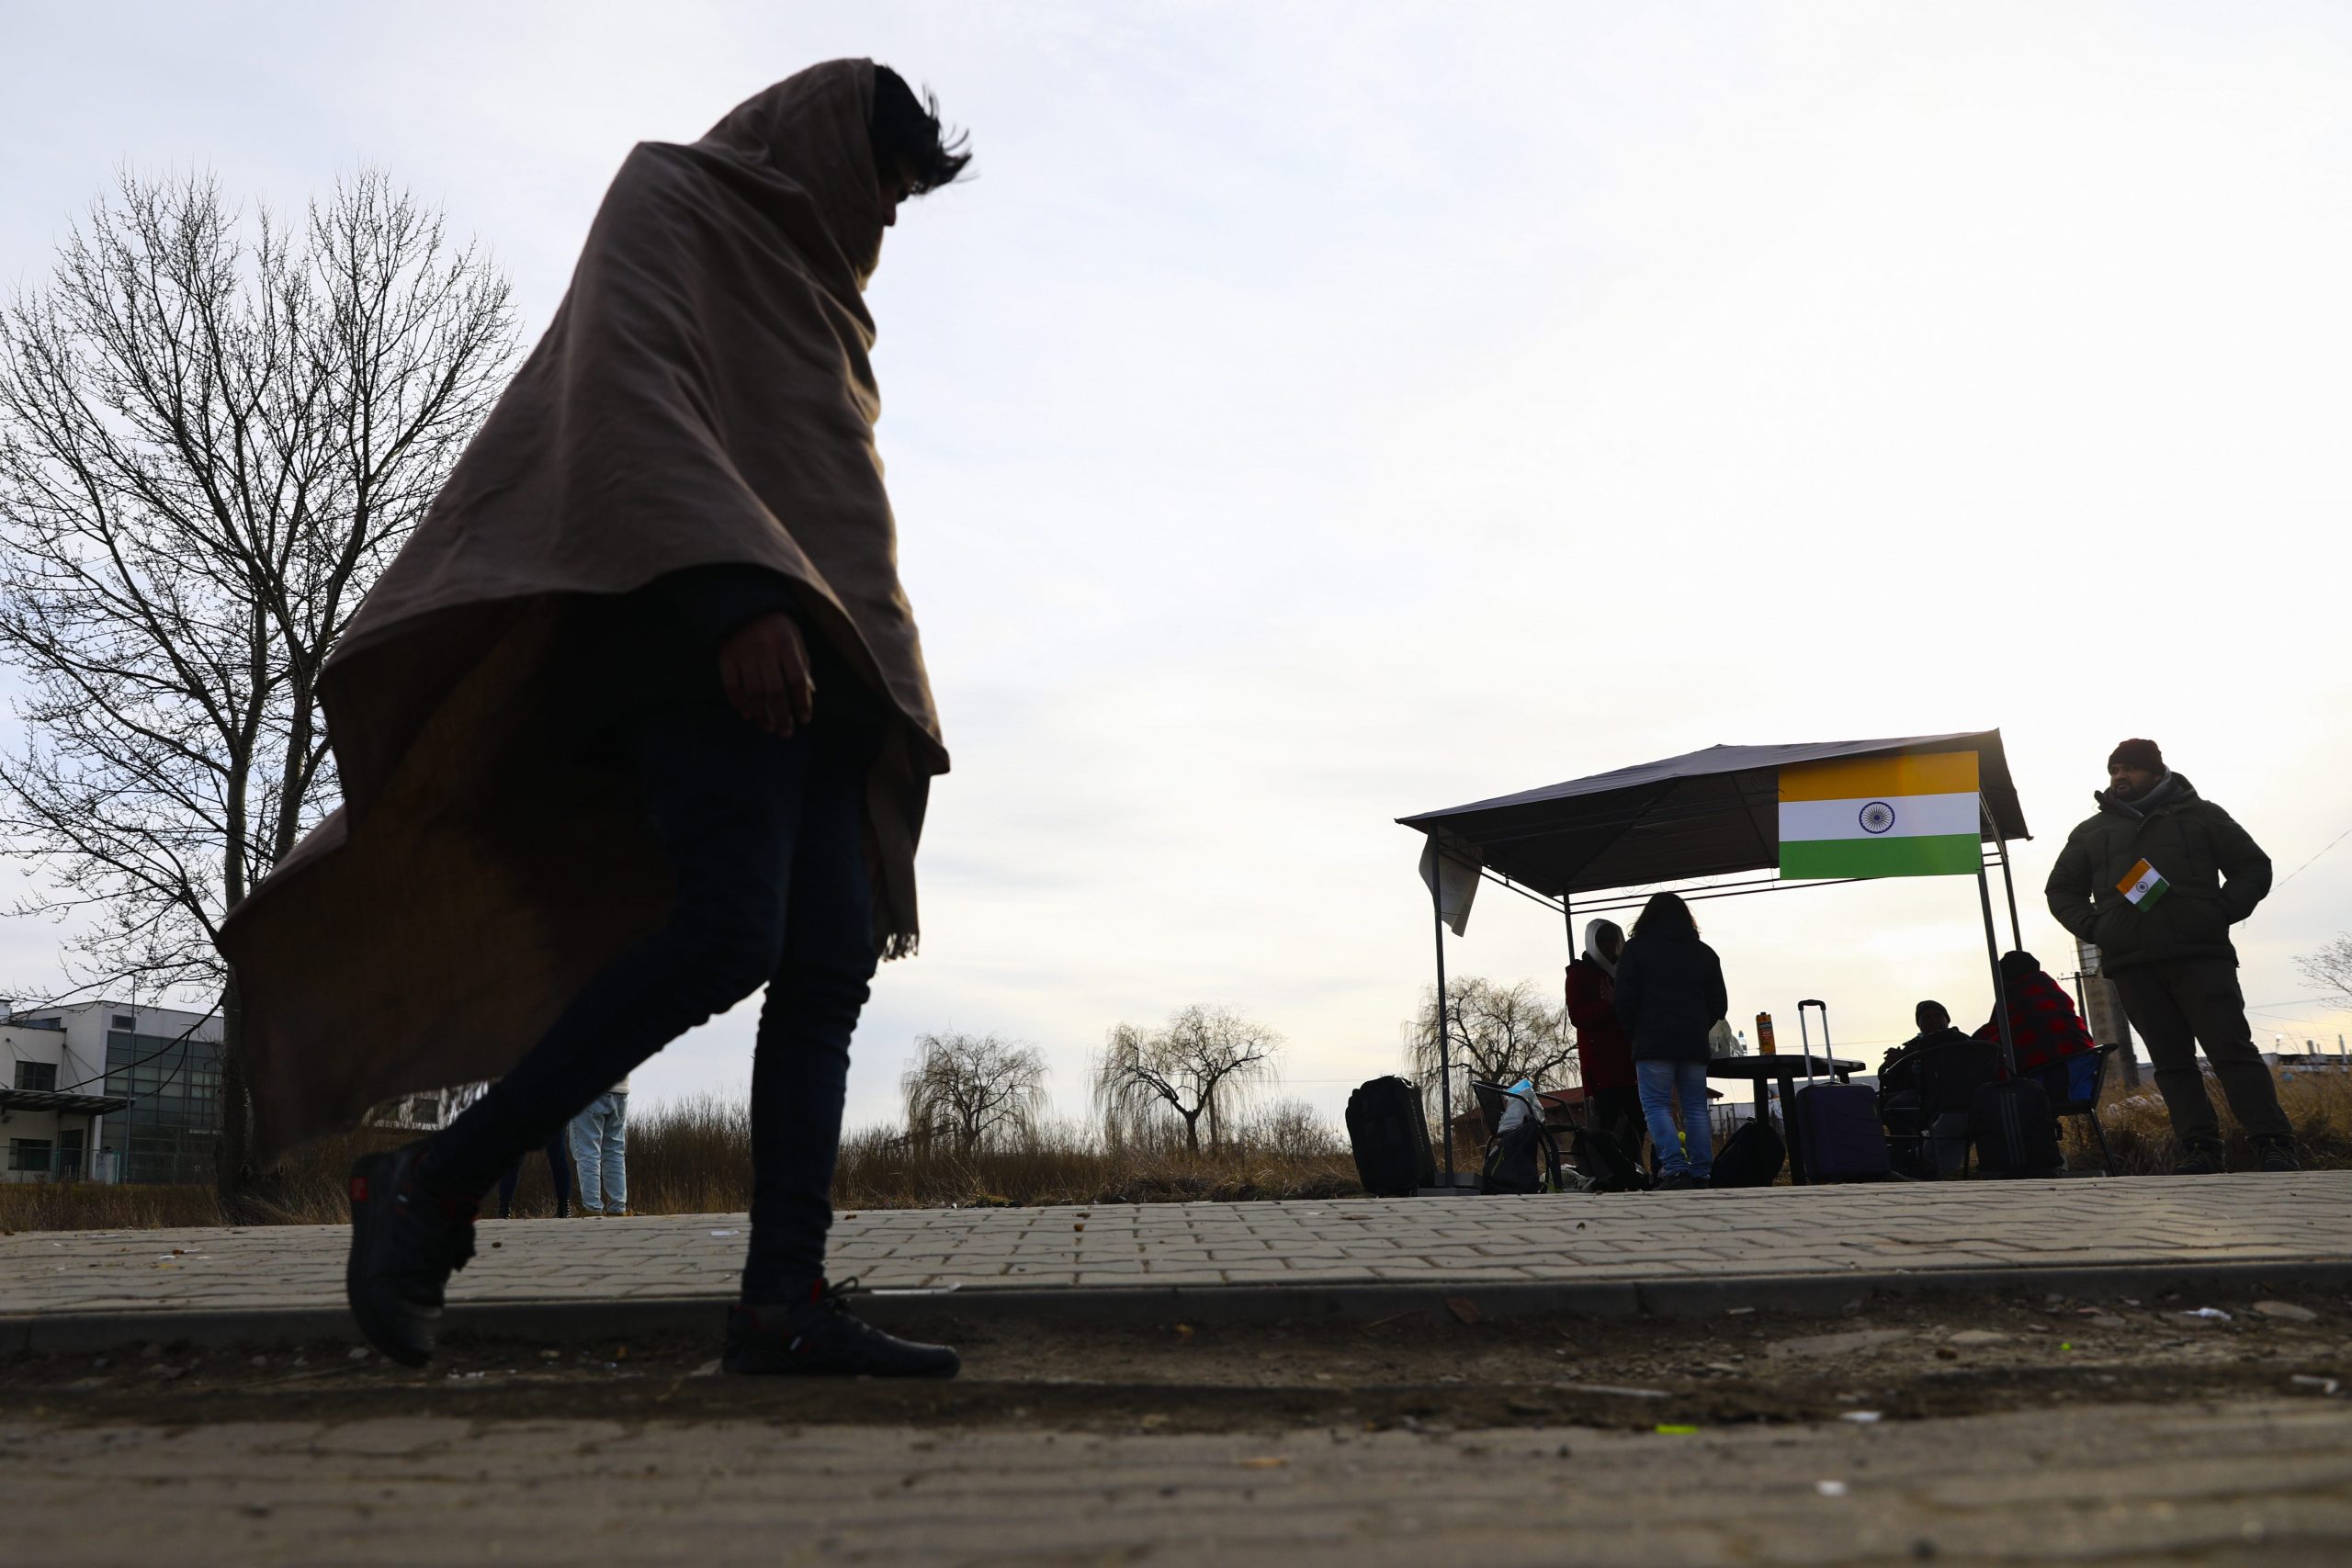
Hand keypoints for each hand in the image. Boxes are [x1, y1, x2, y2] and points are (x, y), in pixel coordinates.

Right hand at [716, 612, 813, 735]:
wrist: (743, 604)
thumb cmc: (776, 626)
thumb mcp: (795, 638)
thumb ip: (802, 663)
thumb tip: (808, 694)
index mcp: (786, 644)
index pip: (796, 679)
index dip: (801, 702)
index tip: (804, 719)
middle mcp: (764, 650)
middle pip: (774, 691)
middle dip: (781, 715)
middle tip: (785, 732)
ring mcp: (743, 654)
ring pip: (753, 693)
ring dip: (761, 714)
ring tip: (768, 726)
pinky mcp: (726, 657)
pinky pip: (731, 686)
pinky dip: (739, 703)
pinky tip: (747, 714)